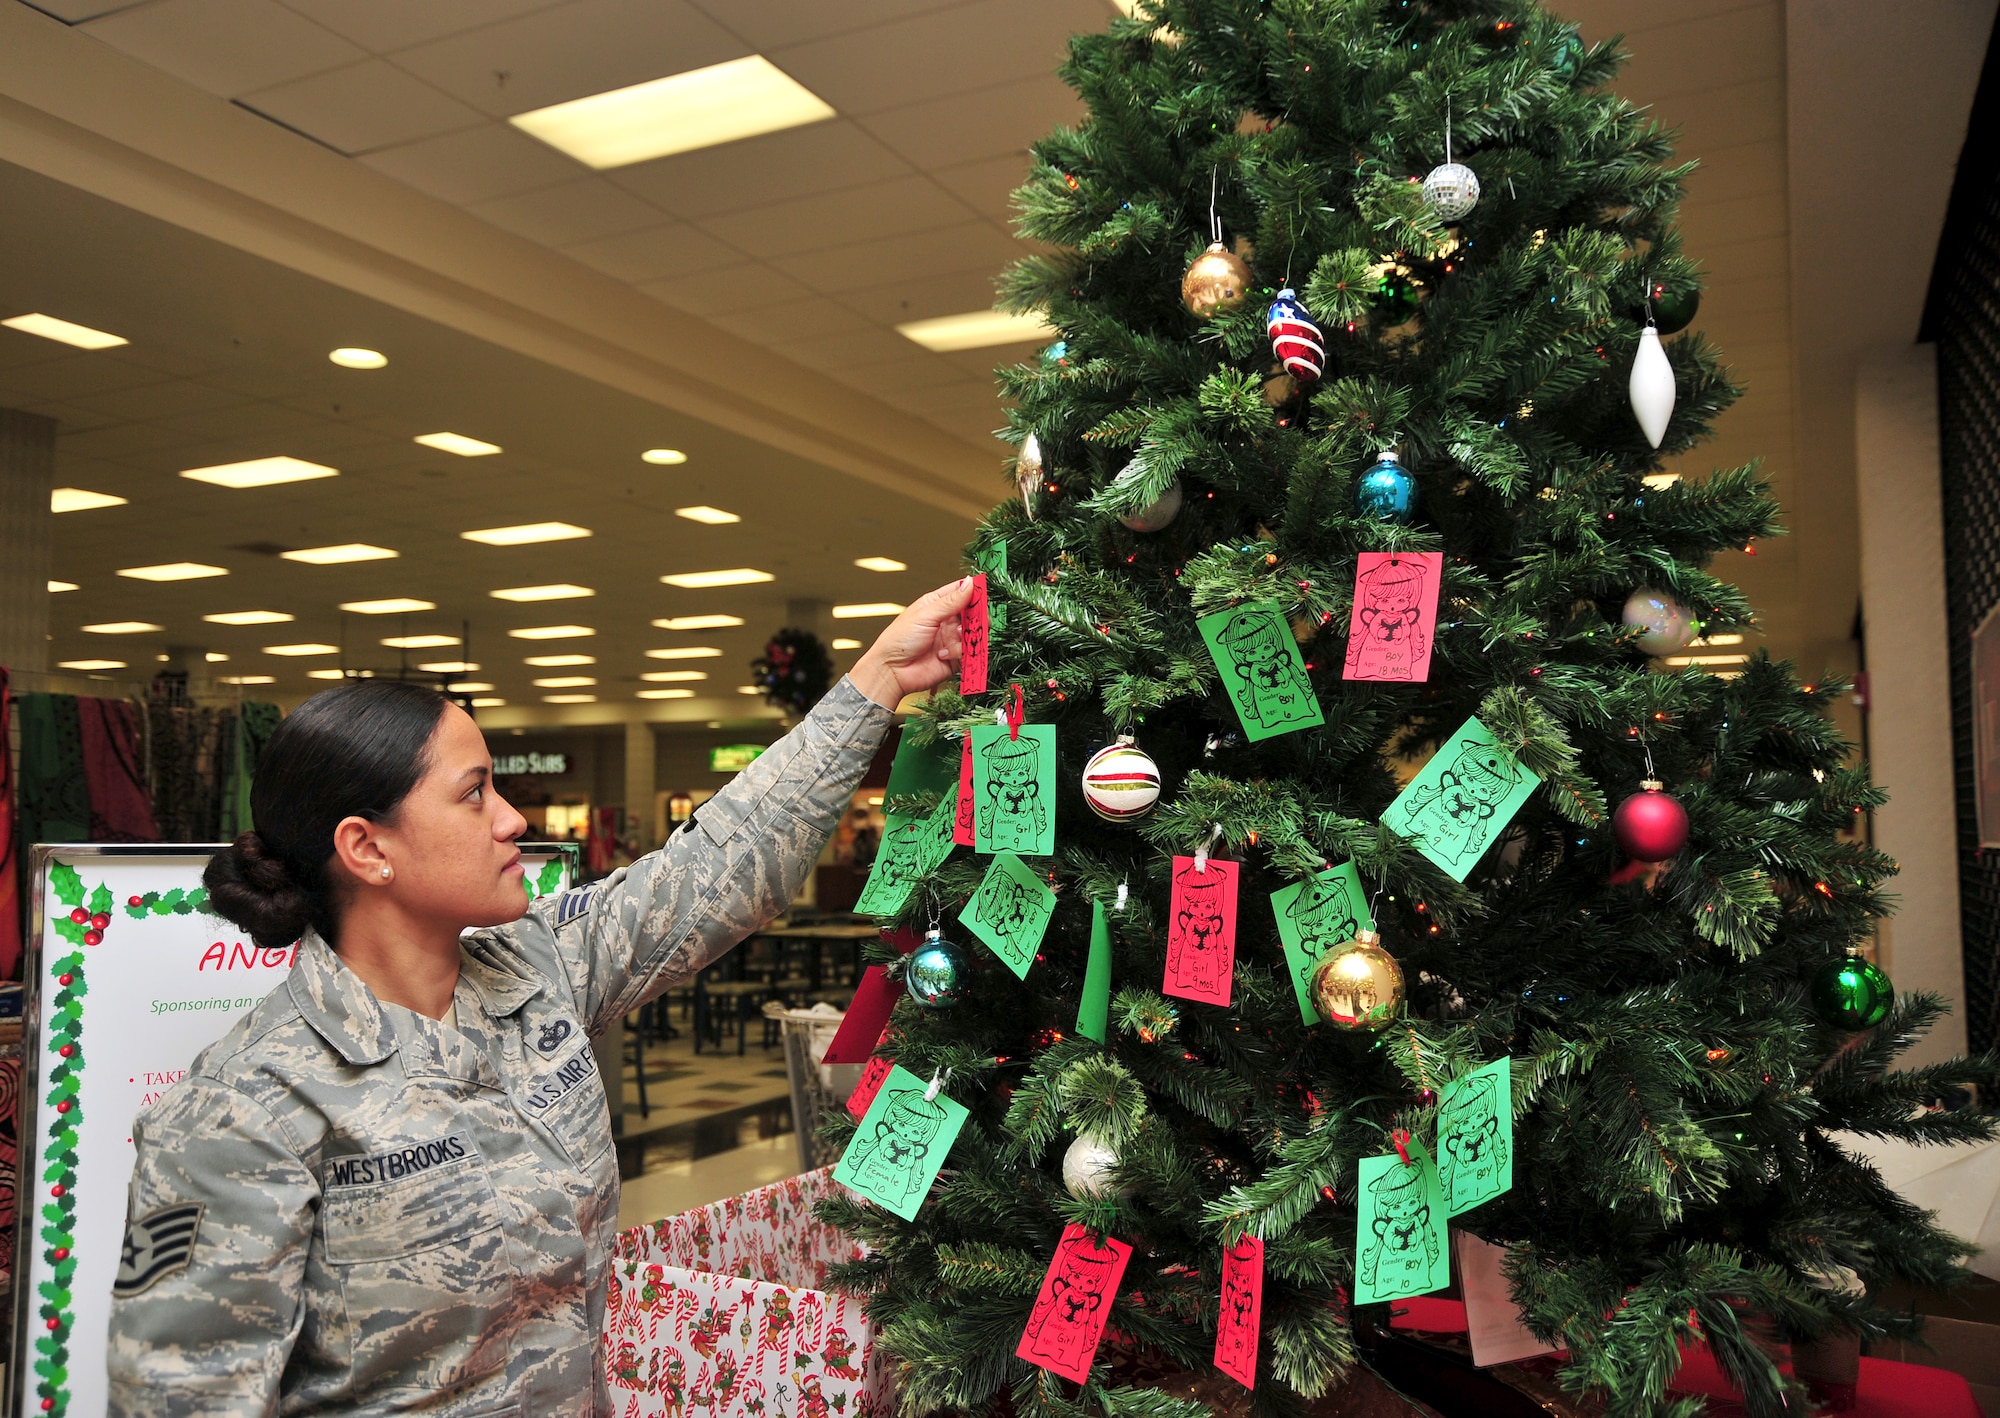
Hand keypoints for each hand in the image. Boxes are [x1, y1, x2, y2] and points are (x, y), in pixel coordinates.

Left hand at [850, 578, 976, 708]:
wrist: (892, 671)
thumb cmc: (900, 640)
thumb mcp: (926, 615)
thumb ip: (951, 601)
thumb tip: (970, 583)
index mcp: (937, 605)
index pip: (961, 592)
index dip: (974, 591)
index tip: (983, 594)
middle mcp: (946, 621)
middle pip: (973, 614)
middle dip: (976, 617)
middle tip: (975, 620)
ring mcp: (951, 640)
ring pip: (973, 633)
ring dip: (966, 635)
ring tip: (954, 637)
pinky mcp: (955, 658)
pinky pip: (968, 652)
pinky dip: (959, 652)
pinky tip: (942, 654)